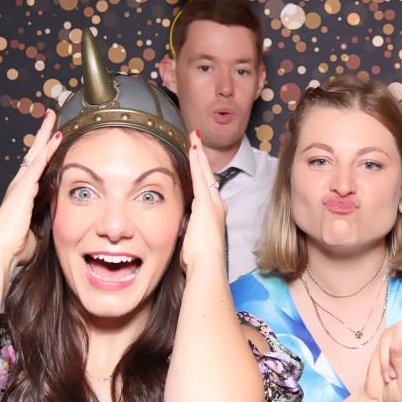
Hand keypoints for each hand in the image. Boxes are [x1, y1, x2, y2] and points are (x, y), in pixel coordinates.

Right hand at [0, 110, 61, 265]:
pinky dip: (48, 150)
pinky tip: (56, 136)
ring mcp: (21, 184)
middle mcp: (20, 184)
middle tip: (50, 114)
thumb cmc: (18, 246)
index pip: (36, 166)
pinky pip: (39, 164)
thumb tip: (55, 222)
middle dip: (43, 133)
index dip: (45, 150)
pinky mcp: (24, 188)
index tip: (54, 135)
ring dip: (45, 134)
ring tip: (52, 116)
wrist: (2, 251)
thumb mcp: (37, 229)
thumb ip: (45, 220)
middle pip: (34, 152)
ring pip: (36, 153)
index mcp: (24, 193)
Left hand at [180, 131, 227, 272]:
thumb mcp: (194, 241)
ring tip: (194, 138)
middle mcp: (216, 205)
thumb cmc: (200, 260)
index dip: (200, 172)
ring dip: (198, 154)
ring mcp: (212, 202)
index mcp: (213, 214)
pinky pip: (199, 176)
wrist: (208, 264)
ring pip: (204, 172)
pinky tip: (193, 148)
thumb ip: (189, 231)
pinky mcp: (205, 202)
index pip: (205, 187)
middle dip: (201, 157)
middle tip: (196, 138)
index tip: (196, 160)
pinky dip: (196, 161)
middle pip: (207, 175)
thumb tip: (184, 230)